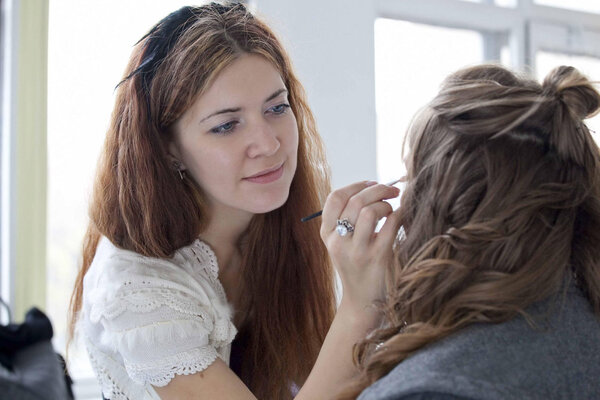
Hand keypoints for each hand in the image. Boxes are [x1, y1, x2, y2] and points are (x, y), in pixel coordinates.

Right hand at [320, 181, 400, 317]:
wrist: (363, 301)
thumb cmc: (357, 265)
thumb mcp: (342, 242)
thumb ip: (348, 217)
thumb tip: (373, 186)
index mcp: (327, 234)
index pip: (335, 198)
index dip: (356, 185)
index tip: (372, 183)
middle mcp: (338, 242)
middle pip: (355, 201)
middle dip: (377, 189)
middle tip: (392, 190)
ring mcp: (357, 251)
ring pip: (369, 212)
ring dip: (386, 204)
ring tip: (391, 209)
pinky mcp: (377, 258)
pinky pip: (391, 226)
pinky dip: (399, 215)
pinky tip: (401, 217)